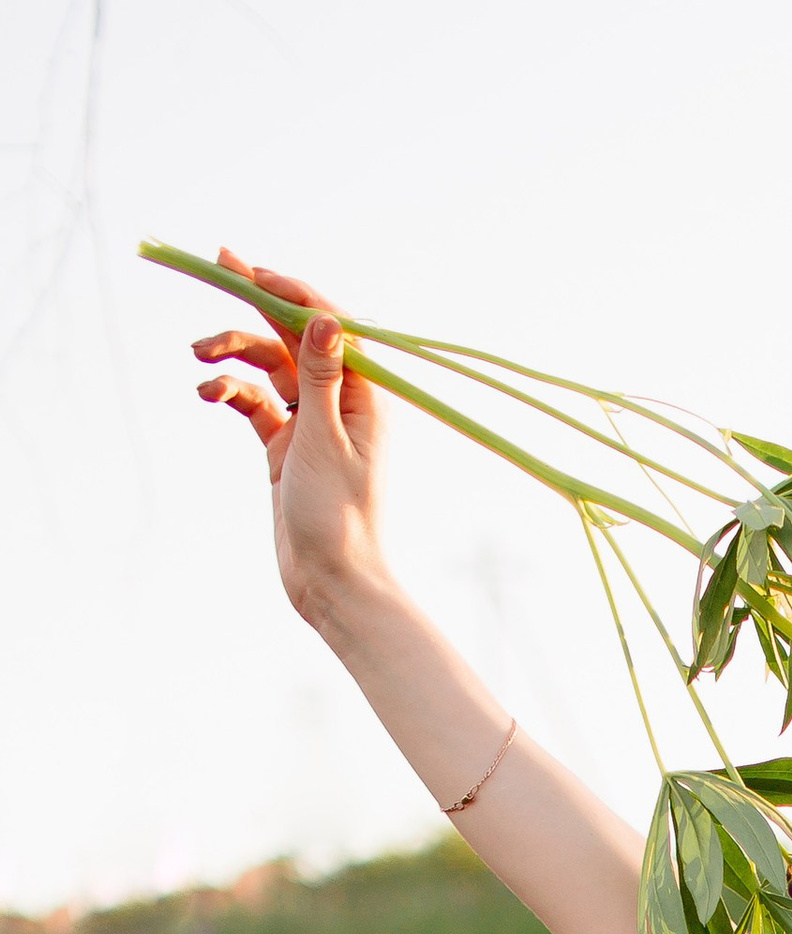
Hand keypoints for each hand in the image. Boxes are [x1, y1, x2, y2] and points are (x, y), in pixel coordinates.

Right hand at [191, 253, 385, 627]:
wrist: (332, 583)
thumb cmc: (338, 516)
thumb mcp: (325, 438)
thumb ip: (320, 376)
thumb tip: (323, 318)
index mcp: (364, 395)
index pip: (327, 324)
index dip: (290, 293)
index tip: (251, 271)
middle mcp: (340, 402)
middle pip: (294, 335)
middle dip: (256, 301)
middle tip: (217, 264)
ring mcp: (311, 422)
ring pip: (268, 365)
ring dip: (233, 351)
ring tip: (199, 352)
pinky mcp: (285, 446)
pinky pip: (254, 402)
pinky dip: (230, 390)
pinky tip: (208, 392)